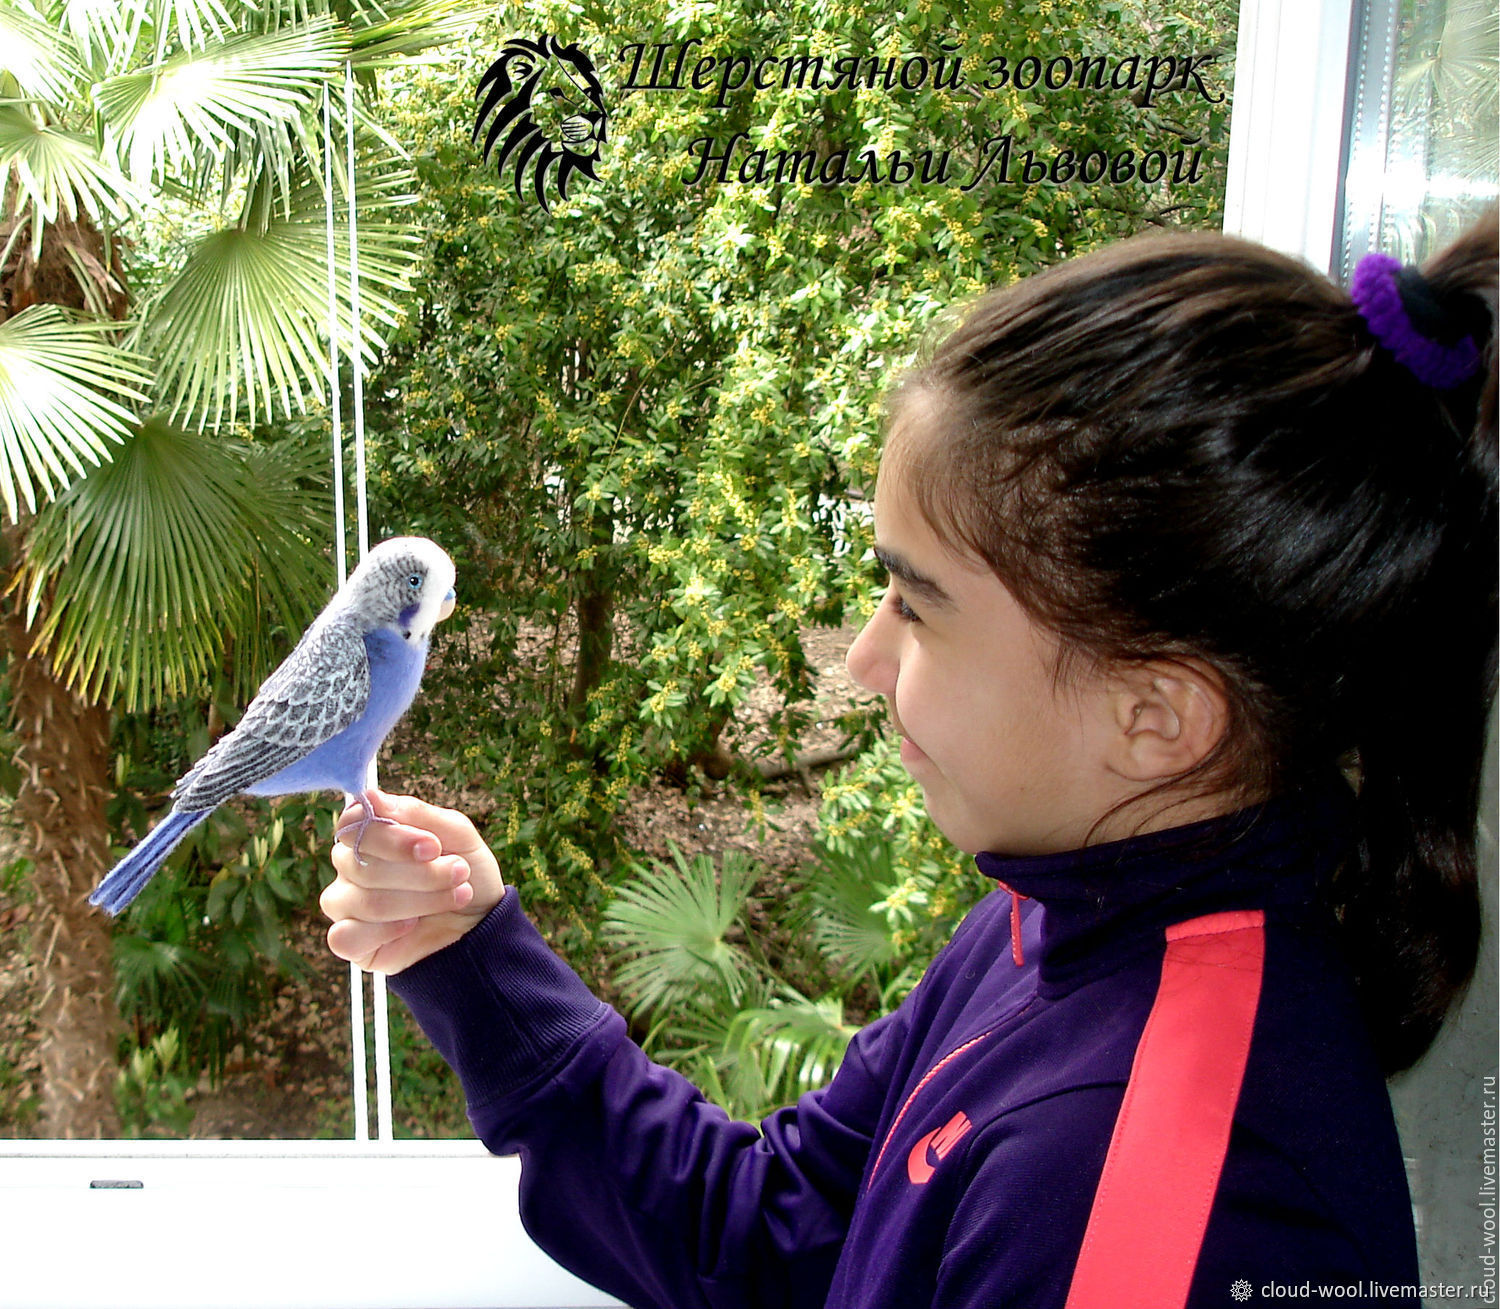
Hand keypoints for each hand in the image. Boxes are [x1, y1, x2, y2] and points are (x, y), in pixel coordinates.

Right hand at [321, 789, 504, 973]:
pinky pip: (345, 936)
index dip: (392, 837)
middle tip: (458, 872)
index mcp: (371, 833)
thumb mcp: (457, 834)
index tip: (433, 847)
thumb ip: (416, 813)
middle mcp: (350, 865)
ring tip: (456, 895)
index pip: (353, 824)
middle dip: (420, 873)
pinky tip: (412, 926)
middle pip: (361, 865)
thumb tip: (370, 796)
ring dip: (420, 900)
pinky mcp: (348, 941)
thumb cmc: (465, 873)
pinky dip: (387, 931)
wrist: (482, 924)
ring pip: (364, 901)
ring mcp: (346, 903)